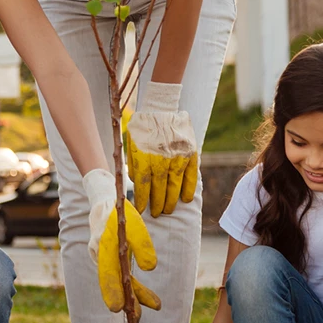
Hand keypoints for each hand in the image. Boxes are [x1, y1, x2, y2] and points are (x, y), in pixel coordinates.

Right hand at [84, 169, 160, 317]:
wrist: (103, 201)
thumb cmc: (120, 211)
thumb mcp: (135, 223)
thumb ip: (142, 244)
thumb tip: (150, 269)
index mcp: (102, 243)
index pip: (107, 270)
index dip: (112, 290)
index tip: (117, 309)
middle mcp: (98, 253)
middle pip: (112, 280)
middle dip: (125, 299)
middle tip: (137, 318)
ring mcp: (102, 258)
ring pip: (117, 281)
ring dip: (132, 297)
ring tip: (145, 313)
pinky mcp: (108, 260)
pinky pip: (120, 277)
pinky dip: (132, 288)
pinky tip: (145, 300)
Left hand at [127, 82, 197, 216]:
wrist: (161, 108)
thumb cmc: (142, 128)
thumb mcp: (131, 145)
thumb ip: (134, 165)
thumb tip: (136, 184)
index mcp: (145, 158)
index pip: (144, 186)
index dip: (143, 200)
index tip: (141, 210)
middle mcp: (162, 160)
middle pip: (160, 190)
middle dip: (157, 204)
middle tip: (156, 213)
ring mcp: (178, 158)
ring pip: (175, 186)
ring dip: (171, 201)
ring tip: (168, 210)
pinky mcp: (190, 154)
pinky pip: (191, 176)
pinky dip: (189, 189)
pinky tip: (186, 199)